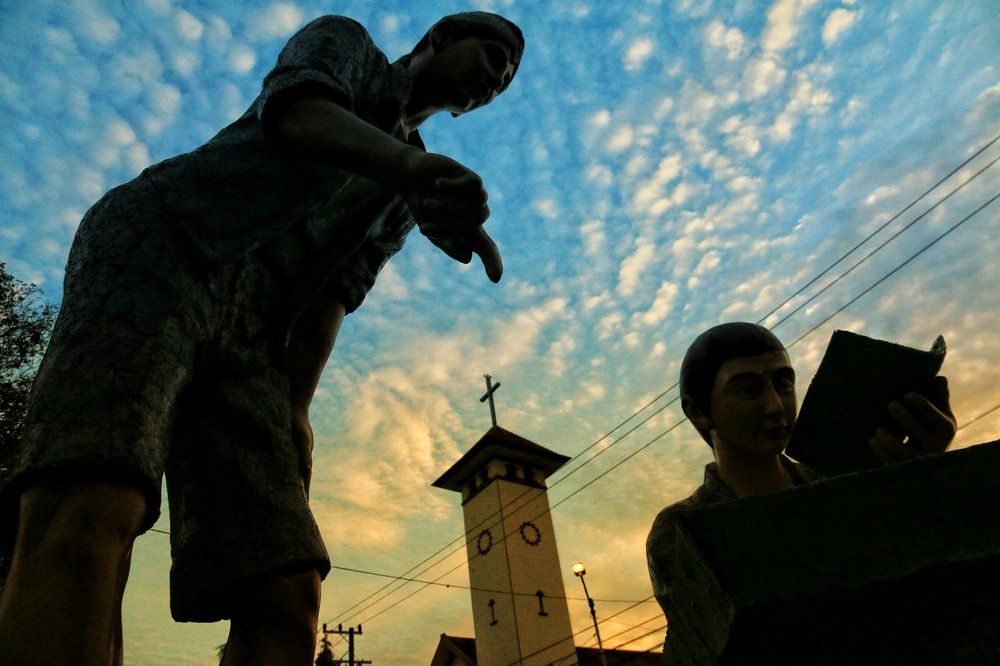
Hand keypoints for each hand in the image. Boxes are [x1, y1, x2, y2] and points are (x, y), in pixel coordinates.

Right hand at [399, 151, 502, 281]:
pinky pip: (474, 185)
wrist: (411, 178)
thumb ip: (448, 245)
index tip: (495, 278)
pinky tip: (438, 184)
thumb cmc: (423, 208)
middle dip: (448, 227)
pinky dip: (453, 188)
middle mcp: (476, 213)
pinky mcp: (471, 178)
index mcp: (469, 230)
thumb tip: (468, 257)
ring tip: (427, 204)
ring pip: (476, 205)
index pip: (486, 248)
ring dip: (449, 208)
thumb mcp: (431, 231)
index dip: (493, 262)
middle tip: (423, 228)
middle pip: (475, 225)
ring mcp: (476, 195)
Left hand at [869, 375, 956, 463]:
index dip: (921, 404)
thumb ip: (940, 398)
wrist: (929, 465)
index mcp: (945, 430)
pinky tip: (873, 440)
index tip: (906, 395)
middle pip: (916, 430)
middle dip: (902, 416)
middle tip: (891, 404)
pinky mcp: (905, 469)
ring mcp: (919, 459)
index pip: (934, 416)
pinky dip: (881, 450)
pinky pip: (891, 462)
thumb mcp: (941, 416)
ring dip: (889, 438)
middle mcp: (936, 446)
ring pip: (903, 451)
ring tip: (879, 430)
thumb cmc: (932, 431)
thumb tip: (939, 377)